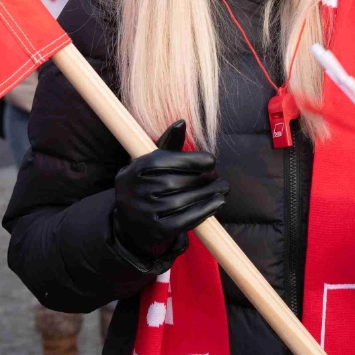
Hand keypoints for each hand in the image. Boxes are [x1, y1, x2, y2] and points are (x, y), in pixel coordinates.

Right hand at [111, 121, 228, 261]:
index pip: (162, 161)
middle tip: (218, 177)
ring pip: (181, 202)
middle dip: (201, 179)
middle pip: (173, 182)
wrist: (133, 222)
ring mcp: (143, 213)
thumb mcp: (152, 163)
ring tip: (222, 188)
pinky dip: (204, 211)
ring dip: (207, 194)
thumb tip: (182, 122)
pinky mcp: (155, 231)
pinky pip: (183, 220)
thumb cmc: (148, 184)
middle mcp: (134, 192)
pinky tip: (217, 203)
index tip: (211, 160)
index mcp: (133, 170)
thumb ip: (168, 144)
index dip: (190, 160)